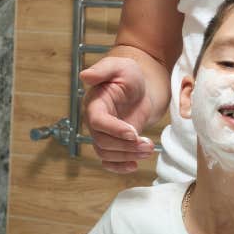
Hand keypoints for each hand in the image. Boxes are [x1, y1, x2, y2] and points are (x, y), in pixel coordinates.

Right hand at [82, 55, 156, 171]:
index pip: (97, 121)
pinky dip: (120, 167)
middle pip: (103, 142)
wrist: (140, 86)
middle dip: (126, 146)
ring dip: (128, 156)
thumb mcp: (119, 66)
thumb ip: (103, 69)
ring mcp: (104, 134)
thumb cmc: (128, 74)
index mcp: (94, 104)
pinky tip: (134, 165)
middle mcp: (95, 122)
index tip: (132, 132)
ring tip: (149, 149)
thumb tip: (85, 75)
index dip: (113, 129)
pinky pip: (110, 161)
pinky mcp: (114, 143)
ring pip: (108, 154)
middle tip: (148, 144)